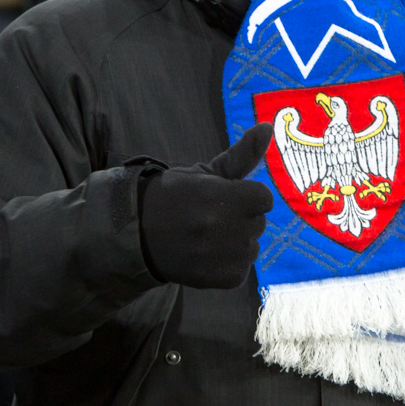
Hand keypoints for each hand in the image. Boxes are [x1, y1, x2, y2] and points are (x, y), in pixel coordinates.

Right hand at [138, 124, 273, 288]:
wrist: (136, 234)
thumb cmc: (174, 197)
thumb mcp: (206, 172)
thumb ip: (242, 154)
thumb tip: (268, 126)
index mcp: (223, 197)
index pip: (263, 198)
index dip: (245, 196)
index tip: (223, 197)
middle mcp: (224, 228)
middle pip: (259, 222)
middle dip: (240, 218)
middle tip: (209, 217)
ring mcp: (223, 257)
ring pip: (252, 247)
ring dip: (237, 242)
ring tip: (206, 237)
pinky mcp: (220, 279)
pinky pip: (241, 269)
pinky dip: (228, 264)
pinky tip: (206, 255)